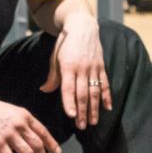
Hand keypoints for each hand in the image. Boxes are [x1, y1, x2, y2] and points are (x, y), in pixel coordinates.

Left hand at [39, 14, 110, 129]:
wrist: (82, 26)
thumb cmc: (65, 43)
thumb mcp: (55, 58)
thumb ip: (52, 76)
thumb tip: (44, 90)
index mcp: (68, 66)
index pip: (68, 88)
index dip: (70, 102)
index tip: (71, 115)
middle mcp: (82, 68)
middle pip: (82, 94)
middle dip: (82, 111)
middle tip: (81, 126)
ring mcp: (93, 68)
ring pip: (95, 92)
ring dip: (94, 108)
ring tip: (92, 122)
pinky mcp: (102, 66)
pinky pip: (105, 84)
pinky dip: (107, 96)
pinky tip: (107, 108)